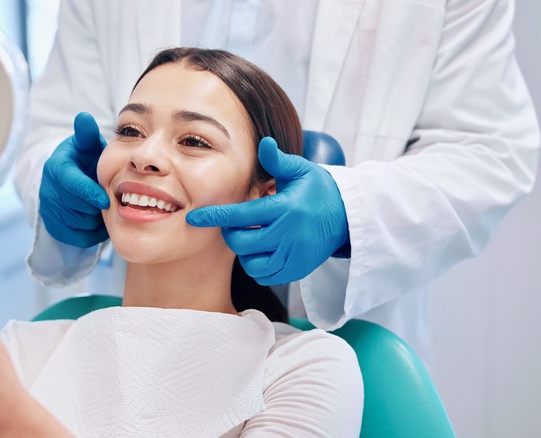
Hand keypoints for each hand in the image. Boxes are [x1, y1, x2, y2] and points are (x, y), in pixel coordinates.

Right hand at [40, 112, 109, 246]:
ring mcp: (48, 209)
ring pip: (79, 224)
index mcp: (56, 168)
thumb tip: (84, 117)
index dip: (89, 193)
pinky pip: (77, 238)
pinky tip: (98, 220)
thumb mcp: (87, 145)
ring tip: (104, 208)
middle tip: (110, 200)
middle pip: (77, 207)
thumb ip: (87, 134)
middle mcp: (48, 189)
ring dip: (96, 219)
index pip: (71, 184)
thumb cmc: (85, 160)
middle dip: (96, 206)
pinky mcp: (53, 227)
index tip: (106, 200)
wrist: (71, 180)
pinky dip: (92, 233)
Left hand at [186, 137, 349, 284]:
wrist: (347, 217)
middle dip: (231, 233)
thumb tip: (264, 143)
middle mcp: (289, 235)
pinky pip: (265, 276)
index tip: (194, 218)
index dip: (215, 217)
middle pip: (241, 243)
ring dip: (245, 251)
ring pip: (251, 263)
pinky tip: (263, 251)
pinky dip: (257, 266)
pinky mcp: (297, 270)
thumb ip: (278, 161)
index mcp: (285, 208)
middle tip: (238, 224)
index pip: (241, 215)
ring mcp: (293, 256)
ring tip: (253, 236)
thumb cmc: (318, 190)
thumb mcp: (301, 170)